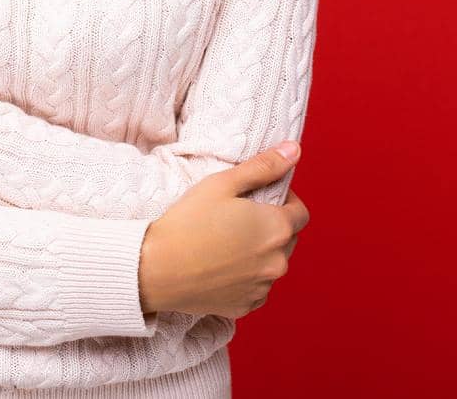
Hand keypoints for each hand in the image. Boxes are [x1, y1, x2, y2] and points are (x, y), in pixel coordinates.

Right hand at [137, 143, 309, 318]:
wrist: (156, 269)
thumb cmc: (188, 222)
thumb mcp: (223, 183)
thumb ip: (263, 166)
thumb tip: (295, 150)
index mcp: (277, 228)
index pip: (301, 212)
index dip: (285, 201)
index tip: (260, 198)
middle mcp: (278, 261)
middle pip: (288, 238)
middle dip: (271, 227)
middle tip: (237, 219)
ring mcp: (263, 287)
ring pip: (271, 264)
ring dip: (259, 253)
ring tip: (225, 244)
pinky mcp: (246, 306)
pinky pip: (256, 287)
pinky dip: (246, 277)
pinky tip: (221, 267)